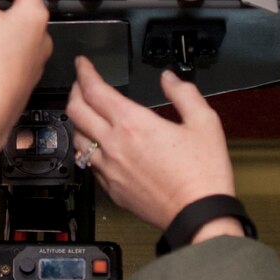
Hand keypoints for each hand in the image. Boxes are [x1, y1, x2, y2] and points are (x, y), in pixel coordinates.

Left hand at [66, 60, 236, 229]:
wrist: (198, 215)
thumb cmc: (202, 173)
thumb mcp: (204, 122)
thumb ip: (184, 93)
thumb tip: (169, 79)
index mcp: (133, 124)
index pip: (95, 90)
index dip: (85, 72)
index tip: (83, 64)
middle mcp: (114, 145)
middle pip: (76, 111)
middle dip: (75, 91)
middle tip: (81, 84)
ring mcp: (109, 169)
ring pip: (77, 138)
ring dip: (78, 121)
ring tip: (87, 114)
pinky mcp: (111, 189)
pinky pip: (89, 164)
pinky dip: (88, 148)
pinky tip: (98, 146)